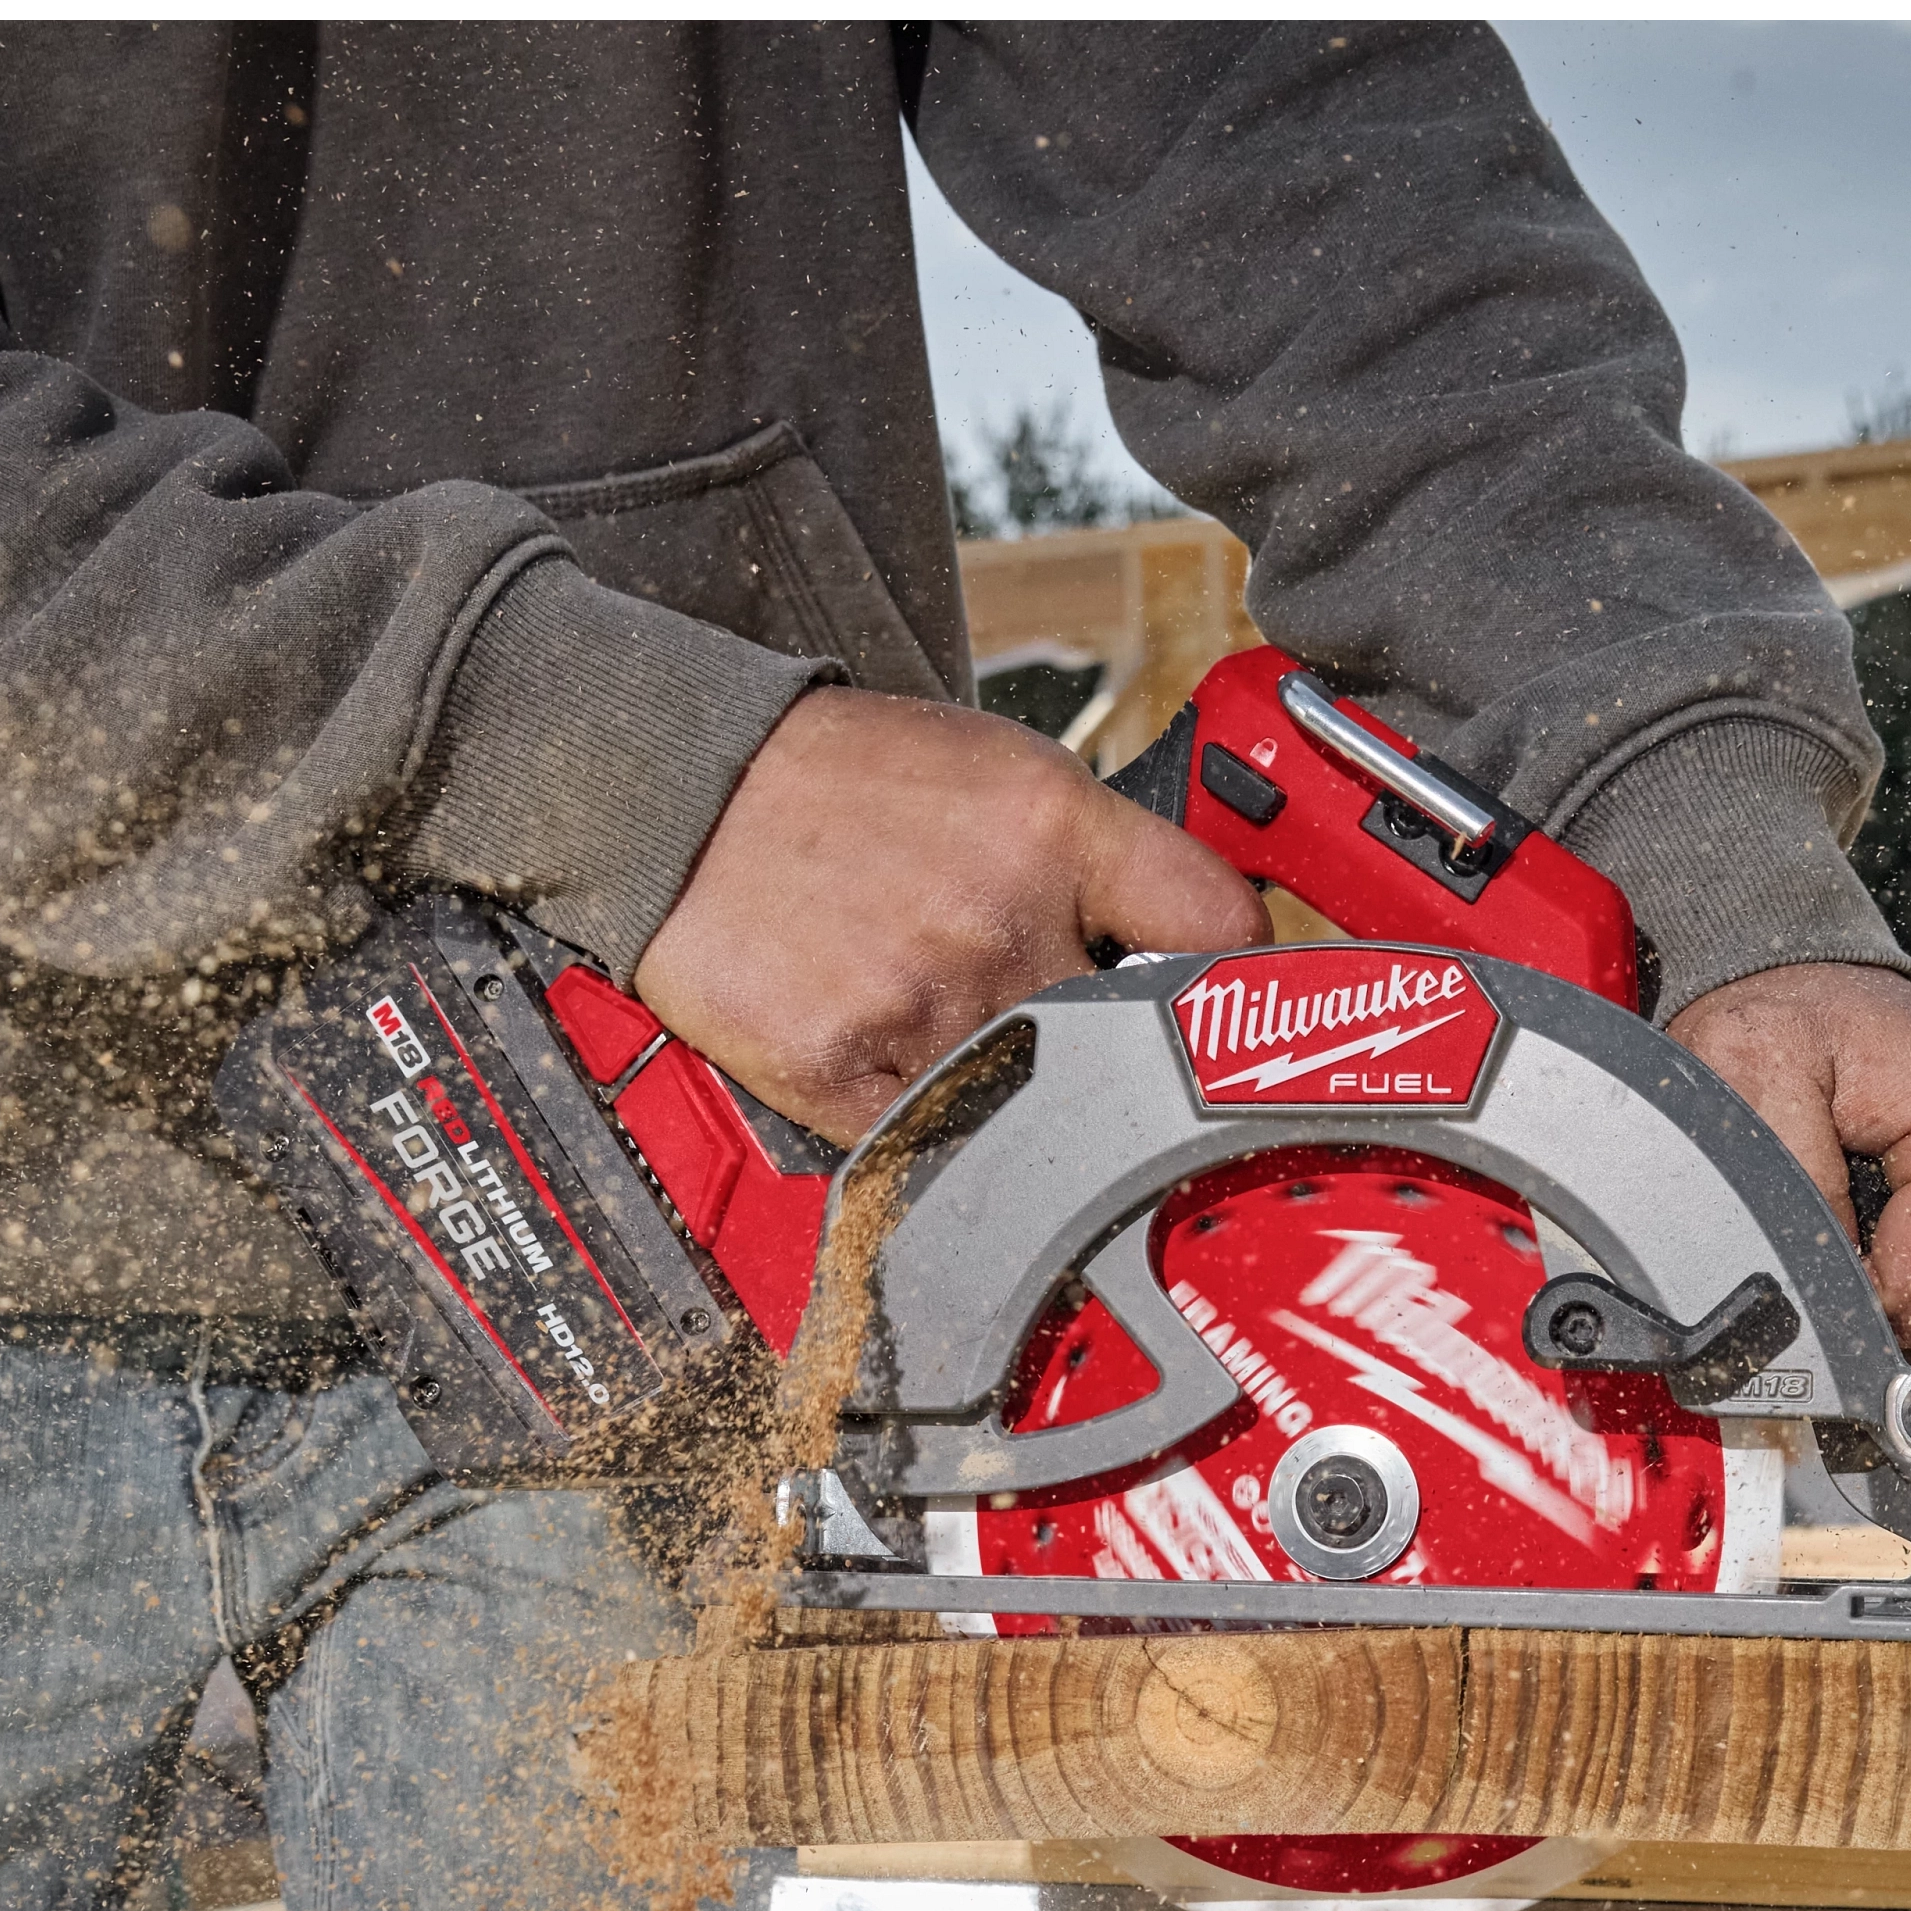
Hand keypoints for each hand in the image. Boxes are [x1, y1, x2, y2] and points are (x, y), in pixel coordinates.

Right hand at [637, 685, 1268, 1139]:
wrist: (677, 787)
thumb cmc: (838, 781)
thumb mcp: (998, 769)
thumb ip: (1106, 854)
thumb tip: (1208, 938)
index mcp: (1050, 828)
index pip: (1213, 924)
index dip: (1233, 972)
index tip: (1224, 1003)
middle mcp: (999, 916)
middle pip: (1125, 1038)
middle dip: (1111, 1047)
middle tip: (1074, 1035)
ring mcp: (921, 1001)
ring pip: (1034, 1100)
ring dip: (1017, 1090)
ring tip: (956, 1031)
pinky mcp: (842, 1069)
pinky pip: (928, 1141)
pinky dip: (927, 1125)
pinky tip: (894, 1064)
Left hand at [1670, 960, 1910, 1358]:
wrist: (1821, 988)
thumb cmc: (1791, 1023)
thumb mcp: (1755, 1084)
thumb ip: (1791, 1206)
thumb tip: (1824, 1311)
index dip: (1854, 1303)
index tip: (1805, 1259)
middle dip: (1876, 1290)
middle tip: (1827, 1215)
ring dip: (1897, 1275)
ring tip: (1856, 1200)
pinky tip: (1887, 1208)